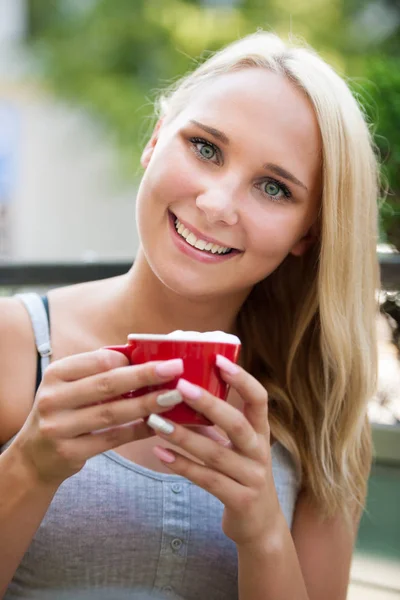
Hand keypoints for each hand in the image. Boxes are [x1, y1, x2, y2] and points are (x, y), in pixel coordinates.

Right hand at [12, 349, 183, 486]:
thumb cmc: (63, 412)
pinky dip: (138, 431)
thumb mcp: (69, 387)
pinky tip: (158, 424)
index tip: (159, 358)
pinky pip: (112, 439)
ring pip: (112, 413)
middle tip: (176, 369)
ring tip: (174, 397)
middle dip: (146, 375)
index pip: (99, 360)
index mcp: (56, 374)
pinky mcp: (69, 452)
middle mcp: (53, 398)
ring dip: (147, 404)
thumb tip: (144, 356)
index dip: (131, 359)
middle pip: (108, 383)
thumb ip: (99, 373)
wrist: (34, 457)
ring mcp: (58, 427)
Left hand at [147, 354, 281, 546]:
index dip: (242, 379)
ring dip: (183, 436)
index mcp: (261, 433)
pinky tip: (160, 453)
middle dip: (209, 404)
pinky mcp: (240, 500)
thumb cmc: (241, 474)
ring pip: (215, 454)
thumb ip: (218, 424)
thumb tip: (183, 392)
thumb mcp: (237, 446)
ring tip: (156, 421)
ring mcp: (252, 478)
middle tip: (180, 386)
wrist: (260, 524)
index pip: (259, 399)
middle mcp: (260, 452)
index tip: (218, 359)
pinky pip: (207, 480)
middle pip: (237, 424)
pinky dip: (182, 466)